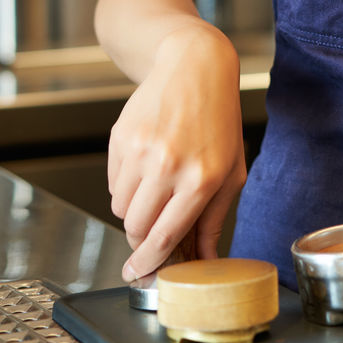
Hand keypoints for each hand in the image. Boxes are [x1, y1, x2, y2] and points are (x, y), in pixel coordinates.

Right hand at [107, 23, 246, 280]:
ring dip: (133, 208)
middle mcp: (169, 166)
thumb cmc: (219, 121)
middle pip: (136, 228)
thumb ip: (214, 221)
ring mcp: (141, 150)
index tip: (139, 276)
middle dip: (140, 238)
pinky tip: (146, 162)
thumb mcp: (230, 172)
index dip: (148, 264)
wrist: (195, 67)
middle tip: (152, 230)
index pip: (164, 237)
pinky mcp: (121, 137)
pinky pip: (112, 182)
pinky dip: (125, 184)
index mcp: (201, 179)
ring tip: (156, 185)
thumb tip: (204, 262)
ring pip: (119, 207)